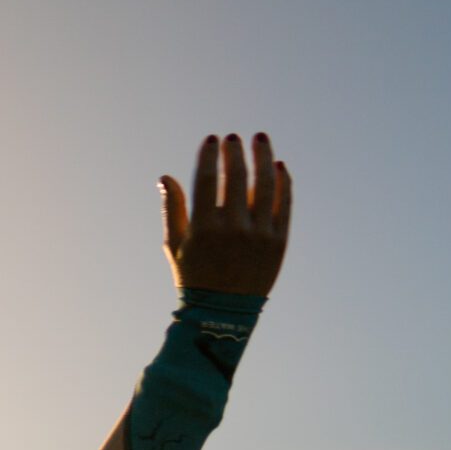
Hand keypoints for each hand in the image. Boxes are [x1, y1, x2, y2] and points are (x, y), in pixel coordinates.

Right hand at [160, 133, 291, 297]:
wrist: (223, 312)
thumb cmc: (193, 275)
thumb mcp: (174, 245)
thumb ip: (172, 209)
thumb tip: (166, 177)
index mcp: (203, 228)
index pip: (206, 179)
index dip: (209, 155)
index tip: (211, 139)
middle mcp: (232, 228)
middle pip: (236, 177)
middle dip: (235, 152)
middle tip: (233, 137)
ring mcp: (258, 234)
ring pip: (265, 184)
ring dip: (263, 157)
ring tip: (260, 139)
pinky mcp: (279, 241)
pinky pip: (283, 203)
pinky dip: (283, 182)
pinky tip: (277, 166)